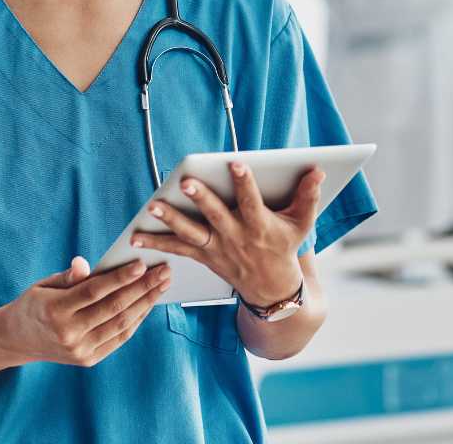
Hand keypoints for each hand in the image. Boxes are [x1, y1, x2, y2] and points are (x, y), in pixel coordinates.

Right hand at [0, 255, 170, 366]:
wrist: (17, 341)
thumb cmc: (35, 304)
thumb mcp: (43, 285)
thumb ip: (67, 277)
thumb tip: (83, 263)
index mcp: (54, 311)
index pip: (93, 291)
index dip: (119, 277)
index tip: (142, 263)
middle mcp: (68, 334)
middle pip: (113, 307)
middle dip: (143, 287)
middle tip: (164, 270)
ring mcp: (79, 350)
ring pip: (121, 324)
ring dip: (146, 302)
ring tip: (162, 284)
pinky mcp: (88, 360)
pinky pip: (120, 337)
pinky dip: (137, 319)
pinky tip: (149, 302)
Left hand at [132, 163, 324, 307]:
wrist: (270, 288)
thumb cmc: (284, 246)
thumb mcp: (301, 224)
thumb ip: (308, 196)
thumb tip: (317, 170)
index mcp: (259, 226)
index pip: (251, 202)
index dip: (244, 183)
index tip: (235, 163)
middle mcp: (235, 237)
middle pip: (216, 216)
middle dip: (201, 199)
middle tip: (186, 182)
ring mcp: (217, 248)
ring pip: (191, 233)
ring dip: (170, 220)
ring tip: (152, 206)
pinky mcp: (203, 256)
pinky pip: (177, 250)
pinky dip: (157, 244)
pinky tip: (135, 237)